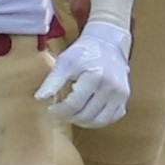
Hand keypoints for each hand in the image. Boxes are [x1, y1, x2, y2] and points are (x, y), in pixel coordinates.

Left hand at [38, 0, 137, 129]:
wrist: (108, 43)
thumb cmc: (84, 52)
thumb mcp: (65, 62)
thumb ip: (52, 81)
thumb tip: (39, 98)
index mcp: (95, 76)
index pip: (74, 105)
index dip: (59, 111)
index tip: (51, 109)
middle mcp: (112, 87)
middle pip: (86, 115)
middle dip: (69, 117)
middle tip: (61, 112)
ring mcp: (121, 94)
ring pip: (100, 121)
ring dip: (83, 122)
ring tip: (73, 114)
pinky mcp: (125, 98)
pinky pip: (112, 118)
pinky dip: (99, 120)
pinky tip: (88, 112)